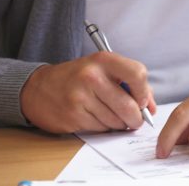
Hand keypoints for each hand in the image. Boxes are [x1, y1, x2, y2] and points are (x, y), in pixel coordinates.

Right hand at [20, 52, 154, 132]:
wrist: (38, 88)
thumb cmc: (78, 77)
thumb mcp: (103, 69)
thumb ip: (130, 84)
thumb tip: (151, 108)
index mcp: (103, 60)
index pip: (138, 74)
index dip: (145, 92)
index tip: (143, 101)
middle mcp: (91, 76)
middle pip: (128, 104)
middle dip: (136, 118)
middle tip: (136, 120)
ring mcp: (80, 97)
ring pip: (115, 120)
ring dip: (120, 124)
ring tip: (113, 117)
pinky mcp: (72, 116)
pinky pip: (101, 128)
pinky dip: (104, 128)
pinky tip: (97, 119)